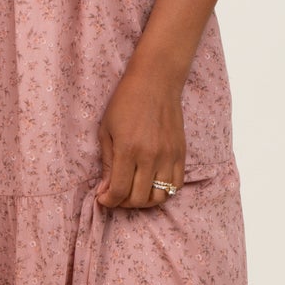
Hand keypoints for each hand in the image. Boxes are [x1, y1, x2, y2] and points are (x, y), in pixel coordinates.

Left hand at [95, 59, 186, 208]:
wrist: (156, 82)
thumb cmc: (125, 102)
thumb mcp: (107, 130)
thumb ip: (107, 163)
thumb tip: (105, 190)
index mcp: (128, 150)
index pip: (119, 191)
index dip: (108, 201)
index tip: (103, 198)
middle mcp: (150, 157)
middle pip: (139, 199)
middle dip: (124, 203)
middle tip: (117, 194)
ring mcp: (169, 156)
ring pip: (160, 197)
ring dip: (145, 201)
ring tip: (134, 191)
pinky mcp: (181, 153)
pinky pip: (176, 185)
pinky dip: (163, 191)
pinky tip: (152, 183)